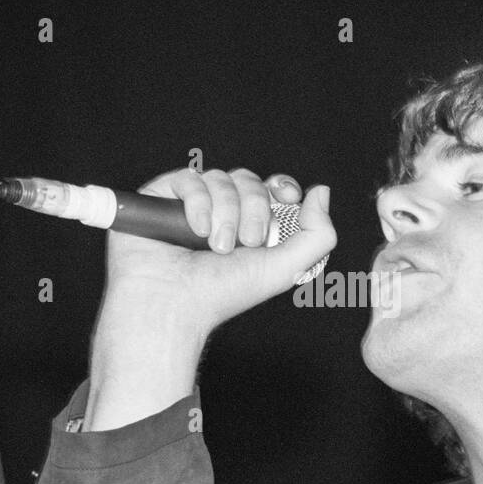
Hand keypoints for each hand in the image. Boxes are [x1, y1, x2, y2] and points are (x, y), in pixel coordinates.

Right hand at [104, 167, 334, 333]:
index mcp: (250, 225)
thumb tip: (321, 191)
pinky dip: (198, 203)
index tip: (288, 198)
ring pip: (220, 178)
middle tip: (247, 242)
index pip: (271, 188)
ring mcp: (190, 203)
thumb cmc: (223, 293)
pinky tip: (196, 230)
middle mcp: (221, 212)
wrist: (174, 305)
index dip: (282, 186)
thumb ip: (318, 234)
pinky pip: (188, 178)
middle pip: (248, 180)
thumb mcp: (286, 269)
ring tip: (216, 246)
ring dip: (226, 212)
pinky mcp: (161, 197)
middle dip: (254, 208)